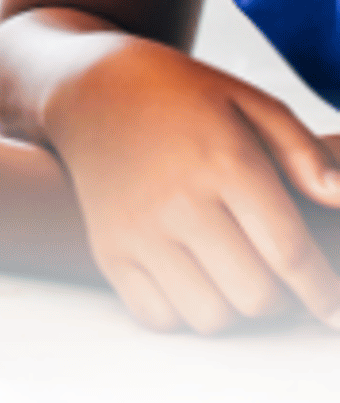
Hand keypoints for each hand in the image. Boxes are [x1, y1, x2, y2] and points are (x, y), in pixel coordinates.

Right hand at [46, 38, 339, 333]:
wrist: (86, 86)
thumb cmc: (178, 95)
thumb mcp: (248, 101)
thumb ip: (305, 152)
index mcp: (223, 161)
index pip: (290, 253)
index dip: (326, 292)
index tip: (335, 309)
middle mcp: (178, 200)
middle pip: (256, 296)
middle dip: (282, 297)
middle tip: (277, 275)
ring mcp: (137, 228)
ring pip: (210, 316)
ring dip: (232, 306)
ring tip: (232, 273)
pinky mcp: (107, 248)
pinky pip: (158, 316)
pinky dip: (182, 310)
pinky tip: (189, 276)